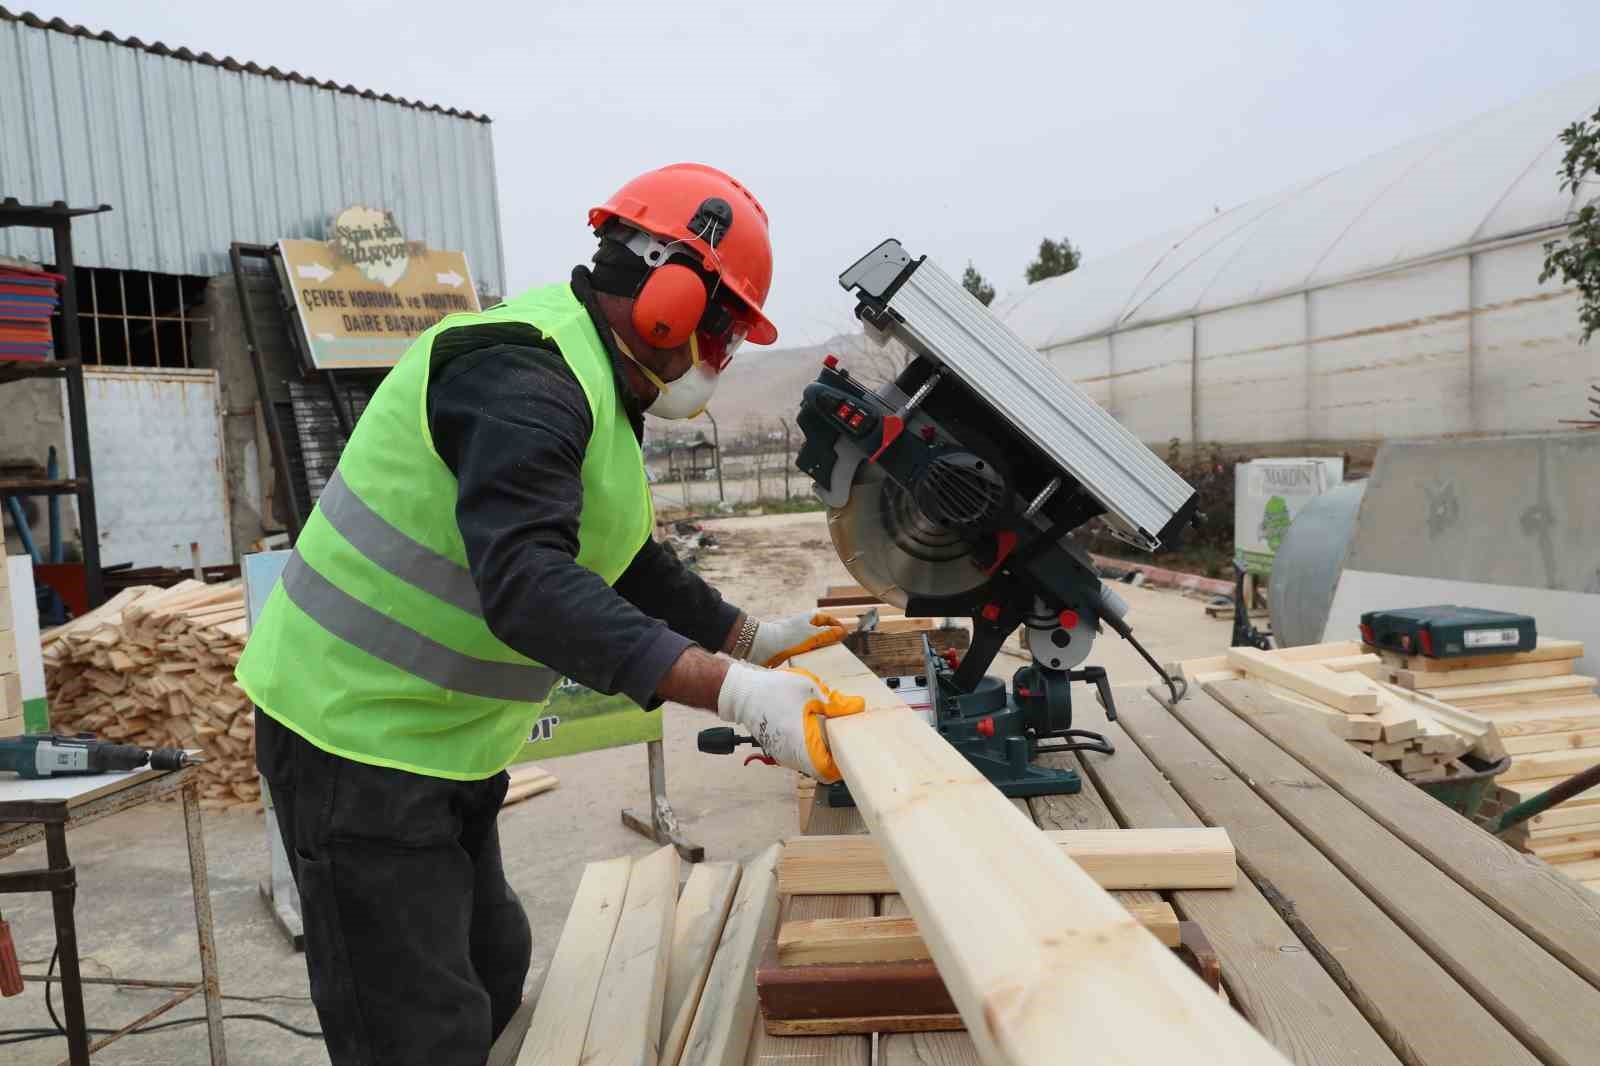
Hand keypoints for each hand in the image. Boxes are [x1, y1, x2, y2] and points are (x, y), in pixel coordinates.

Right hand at [716, 663, 865, 782]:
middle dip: (837, 753)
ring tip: (832, 728)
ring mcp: (784, 754)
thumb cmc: (774, 690)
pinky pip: (802, 753)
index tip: (853, 748)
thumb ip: (836, 703)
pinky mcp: (780, 748)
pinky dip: (812, 744)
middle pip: (823, 767)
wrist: (744, 693)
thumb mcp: (810, 690)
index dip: (844, 762)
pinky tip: (816, 725)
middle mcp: (792, 755)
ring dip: (824, 748)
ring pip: (812, 760)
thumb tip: (857, 708)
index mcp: (801, 744)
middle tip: (847, 735)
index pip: (829, 771)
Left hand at [747, 612, 847, 667]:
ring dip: (822, 650)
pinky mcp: (792, 649)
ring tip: (831, 659)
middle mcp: (804, 626)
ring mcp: (798, 638)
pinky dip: (812, 657)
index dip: (837, 626)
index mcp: (810, 618)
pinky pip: (806, 653)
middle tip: (841, 649)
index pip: (828, 619)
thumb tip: (843, 631)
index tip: (846, 635)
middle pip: (822, 632)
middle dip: (831, 639)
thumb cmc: (788, 636)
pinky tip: (817, 664)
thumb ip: (829, 633)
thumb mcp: (812, 635)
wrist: (764, 646)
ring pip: (815, 644)